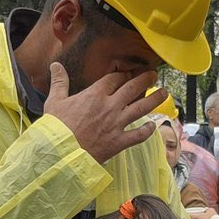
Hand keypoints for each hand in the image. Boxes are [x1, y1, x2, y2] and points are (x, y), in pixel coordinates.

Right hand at [44, 62, 165, 163]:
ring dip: (155, 99)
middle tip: (153, 75)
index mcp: (95, 94)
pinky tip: (152, 126)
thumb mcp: (55, 101)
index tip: (128, 73)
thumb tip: (55, 65)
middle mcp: (110, 106)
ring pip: (142, 108)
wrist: (60, 153)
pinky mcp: (119, 142)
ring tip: (164, 93)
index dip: (123, 74)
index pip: (114, 79)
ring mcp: (117, 124)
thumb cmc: (56, 128)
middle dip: (145, 79)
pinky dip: (147, 130)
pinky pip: (139, 135)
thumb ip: (59, 82)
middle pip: (133, 88)